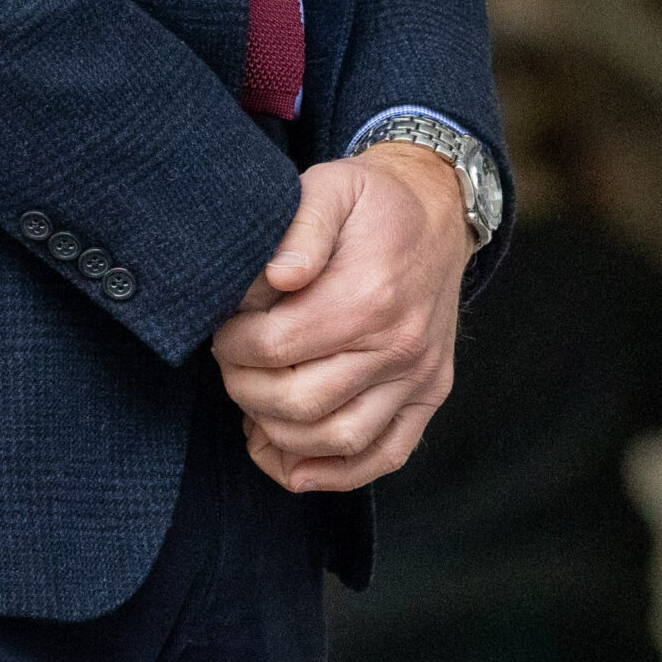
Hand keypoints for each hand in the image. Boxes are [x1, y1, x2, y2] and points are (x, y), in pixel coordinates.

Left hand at [210, 142, 469, 493]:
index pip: (277, 347)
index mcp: (367, 295)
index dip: (234, 346)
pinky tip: (293, 464)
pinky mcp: (430, 395)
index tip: (223, 330)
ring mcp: (419, 377)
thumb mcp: (330, 187)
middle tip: (231, 366)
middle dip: (246, 390)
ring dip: (280, 436)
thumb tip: (276, 276)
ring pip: (338, 439)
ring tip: (252, 409)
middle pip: (301, 402)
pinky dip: (335, 474)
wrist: (438, 210)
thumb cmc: (372, 202)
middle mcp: (399, 345)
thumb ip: (299, 229)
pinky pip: (385, 455)